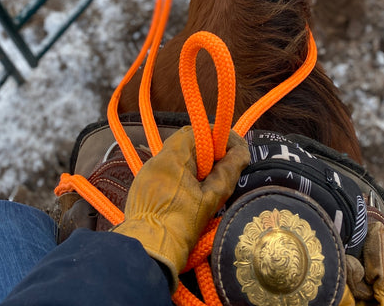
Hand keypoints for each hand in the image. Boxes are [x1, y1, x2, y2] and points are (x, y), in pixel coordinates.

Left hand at [113, 125, 249, 290]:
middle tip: (224, 167)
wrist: (148, 252)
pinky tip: (189, 194)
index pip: (199, 132)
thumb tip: (241, 152)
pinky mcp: (142, 188)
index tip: (236, 151)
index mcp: (172, 157)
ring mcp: (147, 173)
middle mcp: (156, 159)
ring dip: (195, 164)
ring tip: (210, 184)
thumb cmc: (181, 225)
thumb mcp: (211, 199)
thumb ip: (228, 171)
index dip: (220, 137)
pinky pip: (166, 172)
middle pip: (186, 143)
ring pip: (176, 158)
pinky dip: (181, 176)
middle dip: (209, 152)